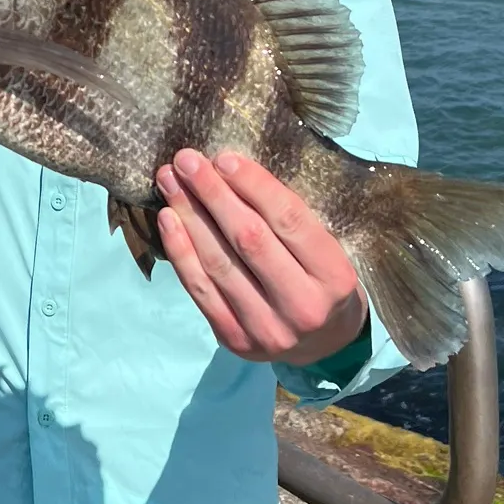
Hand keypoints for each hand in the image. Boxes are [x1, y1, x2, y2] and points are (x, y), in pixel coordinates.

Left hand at [156, 149, 367, 365]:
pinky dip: (180, 250)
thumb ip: (291, 220)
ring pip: (218, 262)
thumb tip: (232, 168)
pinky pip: (199, 289)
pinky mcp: (234, 339)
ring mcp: (266, 328)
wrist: (324, 345)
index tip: (224, 158)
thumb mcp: (328, 250)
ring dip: (189, 215)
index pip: (289, 220)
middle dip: (213, 194)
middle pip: (248, 239)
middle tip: (187, 160)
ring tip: (170, 181)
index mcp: (335, 277)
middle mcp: (302, 307)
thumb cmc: (323, 281)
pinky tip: (168, 219)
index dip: (253, 185)